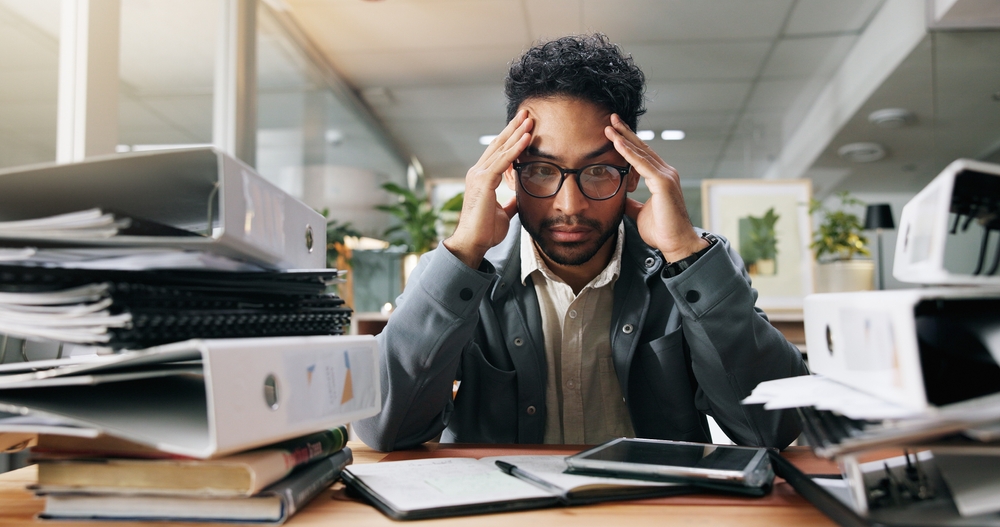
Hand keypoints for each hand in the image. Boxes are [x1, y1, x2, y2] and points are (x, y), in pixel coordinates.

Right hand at [444, 110, 531, 267]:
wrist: (473, 243)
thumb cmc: (485, 231)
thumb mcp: (503, 213)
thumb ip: (510, 202)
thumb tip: (520, 198)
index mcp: (482, 178)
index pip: (498, 153)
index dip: (511, 138)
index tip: (523, 126)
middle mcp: (477, 172)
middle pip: (498, 145)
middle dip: (513, 128)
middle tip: (526, 113)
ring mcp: (478, 175)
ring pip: (501, 149)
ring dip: (517, 133)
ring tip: (529, 120)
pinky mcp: (483, 182)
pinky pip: (503, 161)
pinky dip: (515, 148)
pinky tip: (526, 138)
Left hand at [605, 114, 706, 261]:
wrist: (677, 244)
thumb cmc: (662, 231)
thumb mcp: (640, 213)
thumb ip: (631, 203)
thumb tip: (621, 198)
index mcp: (661, 178)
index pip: (642, 155)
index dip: (628, 142)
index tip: (614, 132)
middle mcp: (666, 172)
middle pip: (642, 148)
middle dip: (625, 133)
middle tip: (611, 119)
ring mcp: (666, 176)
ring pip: (641, 152)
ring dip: (624, 138)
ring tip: (609, 126)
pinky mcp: (663, 182)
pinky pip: (642, 164)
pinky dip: (628, 152)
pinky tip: (617, 143)